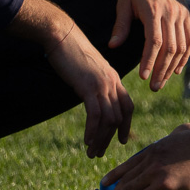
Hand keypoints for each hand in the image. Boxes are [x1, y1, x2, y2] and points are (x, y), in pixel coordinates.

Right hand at [43, 25, 133, 156]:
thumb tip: (91, 97)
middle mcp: (112, 82)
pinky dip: (92, 131)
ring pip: (109, 119)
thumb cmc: (71, 51)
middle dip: (110, 138)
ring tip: (91, 153)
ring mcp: (102, 84)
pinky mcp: (88, 86)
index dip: (127, 125)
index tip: (122, 140)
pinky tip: (86, 141)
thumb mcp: (88, 69)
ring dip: (100, 139)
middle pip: (120, 117)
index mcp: (114, 78)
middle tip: (100, 153)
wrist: (62, 35)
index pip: (127, 106)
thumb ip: (94, 83)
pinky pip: (95, 114)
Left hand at [110, 0, 189, 90]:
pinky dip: (185, 55)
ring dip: (173, 66)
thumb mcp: (122, 1)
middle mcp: (171, 12)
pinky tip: (177, 69)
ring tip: (162, 81)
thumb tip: (113, 46)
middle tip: (153, 87)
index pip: (155, 41)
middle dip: (162, 70)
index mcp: (153, 9)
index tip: (144, 77)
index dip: (150, 61)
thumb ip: (120, 25)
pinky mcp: (186, 13)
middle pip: (170, 47)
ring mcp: (181, 12)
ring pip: (182, 46)